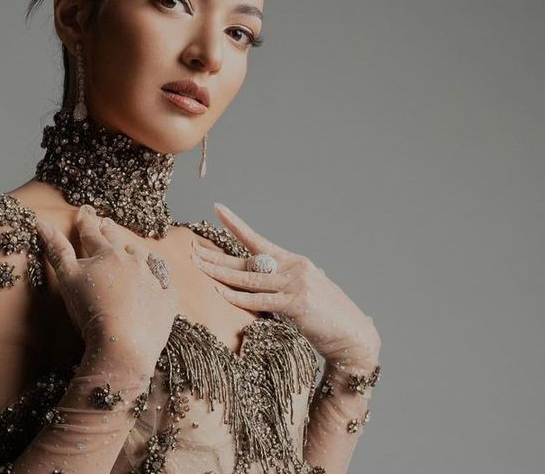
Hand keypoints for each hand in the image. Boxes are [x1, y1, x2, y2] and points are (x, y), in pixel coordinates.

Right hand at [35, 205, 178, 373]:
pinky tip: (156, 277)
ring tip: (130, 247)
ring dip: (134, 251)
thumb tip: (40, 222)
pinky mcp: (167, 298)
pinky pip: (164, 281)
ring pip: (143, 257)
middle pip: (118, 241)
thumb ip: (56, 250)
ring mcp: (152, 278)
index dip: (86, 222)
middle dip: (109, 231)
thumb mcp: (68, 279)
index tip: (84, 211)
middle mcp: (133, 260)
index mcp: (107, 254)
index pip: (92, 233)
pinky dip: (158, 276)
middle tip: (105, 223)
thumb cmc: (91, 312)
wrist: (124, 344)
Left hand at [192, 202, 380, 367]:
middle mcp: (294, 268)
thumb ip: (282, 285)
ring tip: (197, 265)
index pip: (258, 241)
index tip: (217, 209)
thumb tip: (263, 281)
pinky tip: (220, 292)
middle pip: (247, 259)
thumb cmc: (327, 318)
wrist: (354, 336)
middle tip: (191, 248)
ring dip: (220, 272)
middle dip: (216, 255)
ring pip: (249, 277)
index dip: (236, 225)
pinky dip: (238, 297)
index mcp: (294, 262)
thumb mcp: (303, 294)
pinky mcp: (296, 303)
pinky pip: (260, 299)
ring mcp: (296, 284)